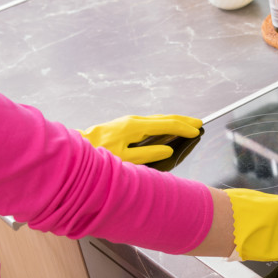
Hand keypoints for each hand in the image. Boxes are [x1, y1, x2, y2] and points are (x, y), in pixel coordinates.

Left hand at [79, 114, 201, 164]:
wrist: (78, 149)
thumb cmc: (99, 156)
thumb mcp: (126, 159)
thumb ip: (148, 154)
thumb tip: (167, 150)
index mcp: (135, 127)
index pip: (166, 125)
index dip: (183, 128)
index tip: (196, 131)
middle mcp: (133, 120)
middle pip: (164, 118)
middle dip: (183, 120)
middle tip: (199, 123)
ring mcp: (129, 121)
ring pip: (158, 118)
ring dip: (175, 121)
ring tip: (188, 124)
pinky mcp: (125, 125)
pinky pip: (151, 122)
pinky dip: (164, 123)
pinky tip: (168, 127)